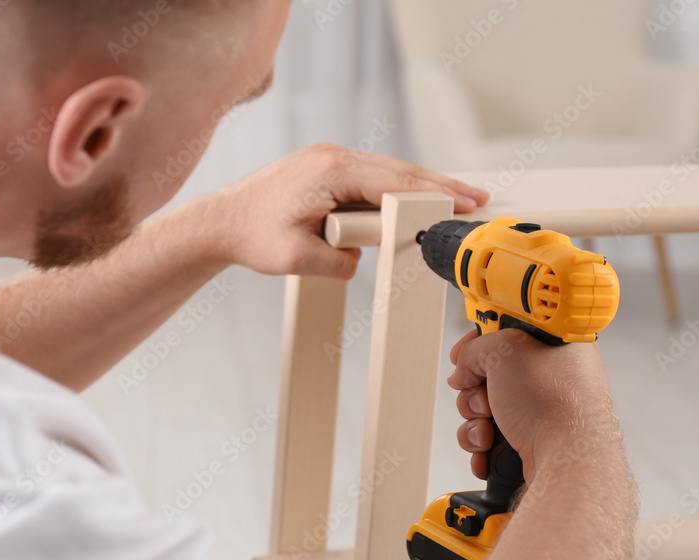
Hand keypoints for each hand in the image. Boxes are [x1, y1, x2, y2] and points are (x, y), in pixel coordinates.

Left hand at [200, 143, 489, 278]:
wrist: (222, 221)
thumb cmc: (252, 236)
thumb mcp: (294, 259)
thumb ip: (336, 264)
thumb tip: (362, 262)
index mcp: (329, 172)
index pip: (394, 182)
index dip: (433, 195)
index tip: (464, 204)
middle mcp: (332, 157)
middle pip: (398, 170)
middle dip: (438, 186)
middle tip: (476, 199)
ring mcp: (329, 160)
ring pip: (386, 172)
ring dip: (418, 187)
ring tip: (455, 201)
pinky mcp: (326, 170)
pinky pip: (370, 177)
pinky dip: (394, 189)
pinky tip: (415, 202)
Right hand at [447, 328, 618, 481]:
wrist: (567, 459)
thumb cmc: (556, 403)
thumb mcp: (506, 349)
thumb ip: (475, 349)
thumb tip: (463, 368)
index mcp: (556, 346)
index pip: (508, 332)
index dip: (481, 342)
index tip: (467, 352)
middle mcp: (550, 378)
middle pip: (489, 374)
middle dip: (474, 390)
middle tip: (486, 395)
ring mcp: (540, 411)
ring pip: (484, 408)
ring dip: (475, 420)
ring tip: (490, 428)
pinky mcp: (530, 440)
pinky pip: (489, 436)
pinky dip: (481, 443)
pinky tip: (488, 447)